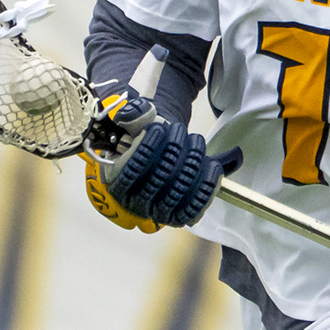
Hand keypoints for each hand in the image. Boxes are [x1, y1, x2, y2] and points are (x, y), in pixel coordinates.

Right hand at [89, 92, 240, 228]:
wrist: (162, 149)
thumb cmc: (147, 135)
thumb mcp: (137, 119)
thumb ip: (133, 113)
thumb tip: (130, 114)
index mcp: (116, 181)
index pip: (128, 171)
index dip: (146, 148)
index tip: (159, 127)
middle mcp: (134, 202)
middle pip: (157, 181)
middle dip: (172, 150)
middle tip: (179, 129)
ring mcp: (156, 212)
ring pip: (177, 192)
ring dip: (191, 162)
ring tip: (195, 140)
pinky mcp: (178, 216)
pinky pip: (194, 206)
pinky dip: (206, 185)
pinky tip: (212, 165)